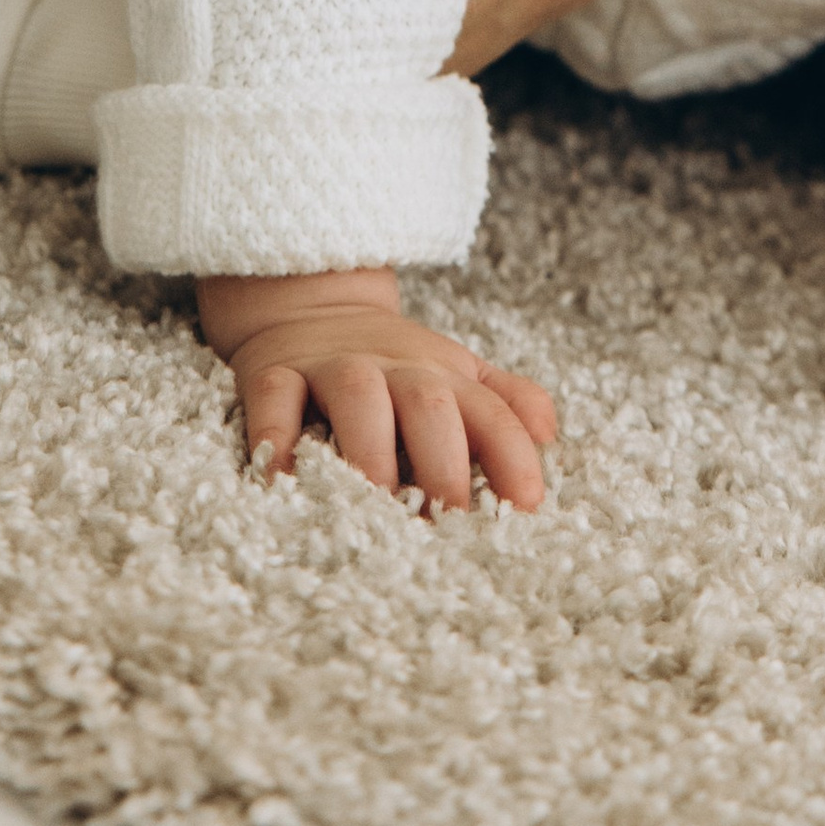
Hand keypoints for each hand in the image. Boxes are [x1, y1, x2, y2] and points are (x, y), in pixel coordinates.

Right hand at [195, 268, 557, 514]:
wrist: (313, 302)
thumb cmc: (396, 364)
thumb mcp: (456, 375)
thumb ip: (505, 404)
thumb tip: (549, 435)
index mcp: (444, 376)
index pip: (489, 412)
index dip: (512, 456)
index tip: (526, 509)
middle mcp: (394, 367)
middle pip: (427, 403)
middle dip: (442, 463)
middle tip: (446, 523)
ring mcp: (333, 366)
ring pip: (357, 394)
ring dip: (369, 449)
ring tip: (374, 503)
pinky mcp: (275, 371)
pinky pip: (275, 396)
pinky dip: (275, 433)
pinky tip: (279, 475)